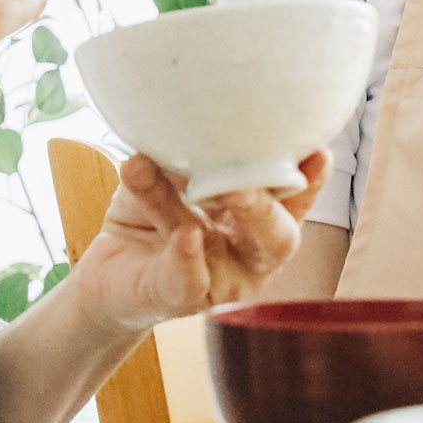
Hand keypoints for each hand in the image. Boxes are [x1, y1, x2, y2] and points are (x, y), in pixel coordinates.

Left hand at [70, 150, 330, 333]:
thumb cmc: (148, 214)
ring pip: (226, 249)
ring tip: (197, 186)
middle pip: (278, 235)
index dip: (310, 180)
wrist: (103, 269)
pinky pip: (188, 282)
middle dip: (267, 204)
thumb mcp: (167, 174)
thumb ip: (185, 156)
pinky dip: (187, 258)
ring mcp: (218, 281)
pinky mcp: (177, 298)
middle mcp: (247, 253)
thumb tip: (189, 124)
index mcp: (254, 217)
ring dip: (206, 212)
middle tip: (246, 178)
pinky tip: (186, 235)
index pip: (292, 199)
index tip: (319, 152)